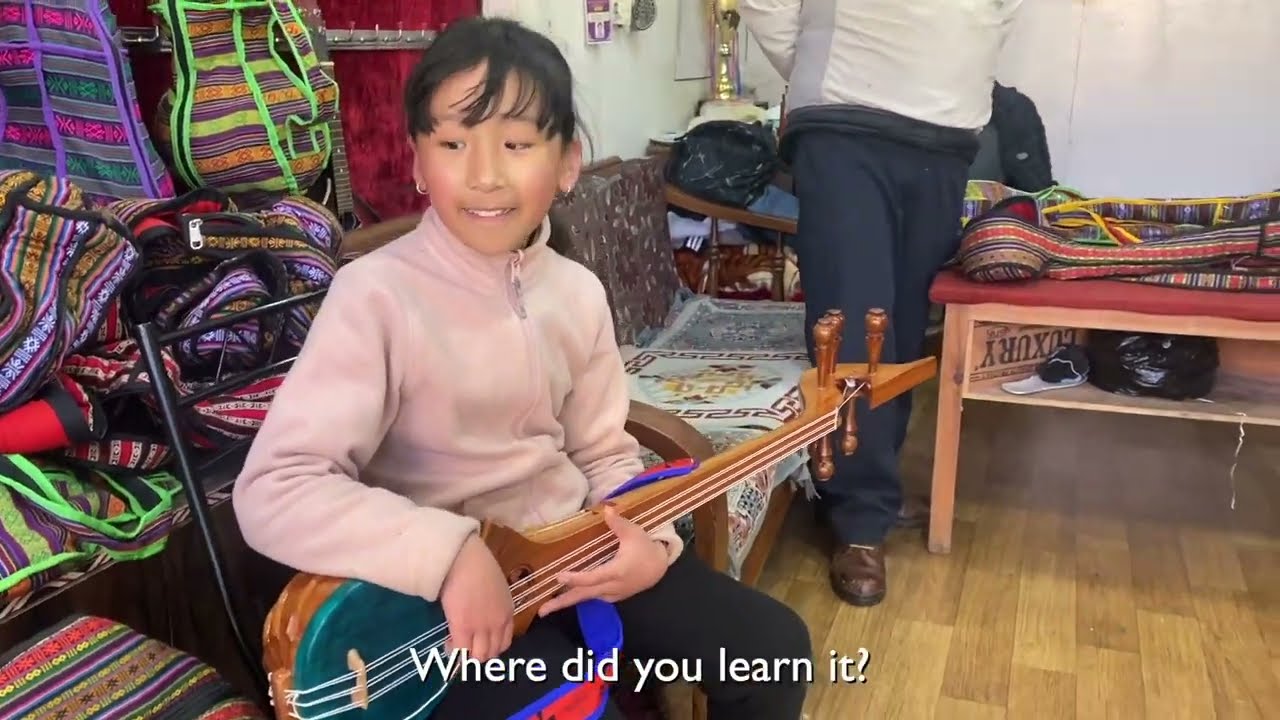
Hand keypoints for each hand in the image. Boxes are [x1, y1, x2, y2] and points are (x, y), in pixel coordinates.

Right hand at [438, 533, 513, 661]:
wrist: (464, 559)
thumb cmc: (478, 566)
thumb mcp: (496, 588)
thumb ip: (493, 605)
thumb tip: (480, 612)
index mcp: (508, 612)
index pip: (504, 643)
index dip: (490, 647)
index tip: (479, 643)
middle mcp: (498, 624)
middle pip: (492, 653)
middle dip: (478, 654)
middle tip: (465, 645)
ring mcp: (481, 627)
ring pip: (478, 657)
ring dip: (467, 655)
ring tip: (456, 645)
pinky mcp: (462, 627)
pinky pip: (460, 651)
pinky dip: (454, 652)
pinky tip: (448, 643)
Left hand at [537, 505, 667, 615]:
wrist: (658, 568)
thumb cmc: (645, 549)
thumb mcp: (634, 533)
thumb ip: (618, 522)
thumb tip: (606, 508)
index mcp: (617, 572)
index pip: (592, 578)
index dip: (576, 578)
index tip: (559, 576)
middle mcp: (612, 587)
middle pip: (583, 595)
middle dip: (562, 603)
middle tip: (541, 611)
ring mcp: (611, 594)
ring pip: (586, 598)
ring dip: (566, 602)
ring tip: (546, 608)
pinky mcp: (611, 596)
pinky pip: (591, 597)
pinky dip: (577, 597)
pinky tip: (563, 597)